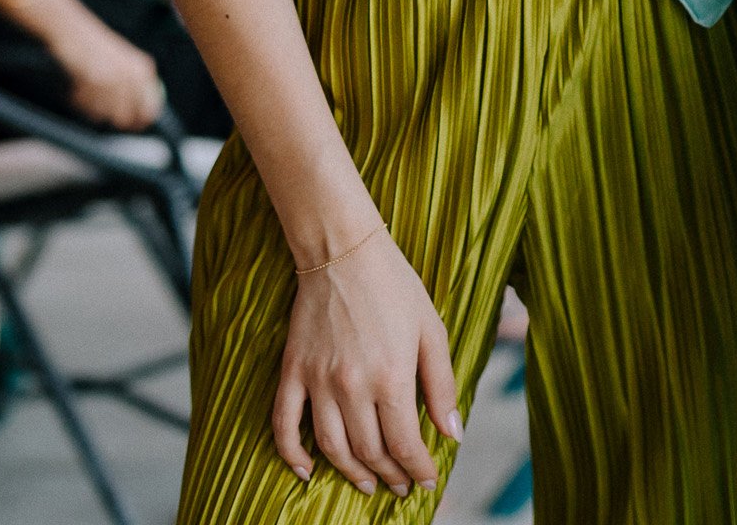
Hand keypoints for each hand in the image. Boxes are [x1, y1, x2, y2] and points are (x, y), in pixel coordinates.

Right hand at [43, 2, 165, 129]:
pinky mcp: (95, 80)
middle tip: (97, 108)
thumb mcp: (122, 63)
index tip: (127, 126)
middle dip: (111, 119)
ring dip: (93, 109)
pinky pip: (89, 107)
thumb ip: (133, 88)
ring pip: (106, 116)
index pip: (151, 109)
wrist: (72, 30)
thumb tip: (139, 120)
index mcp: (144, 69)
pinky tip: (76, 88)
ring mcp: (115, 77)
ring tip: (84, 91)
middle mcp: (133, 74)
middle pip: (127, 118)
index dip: (139, 122)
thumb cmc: (94, 49)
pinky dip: (80, 103)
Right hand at [274, 228, 461, 496]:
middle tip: (400, 486)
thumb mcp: (432, 329)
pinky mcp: (293, 371)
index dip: (418, 469)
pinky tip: (307, 472)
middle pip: (370, 452)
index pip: (405, 444)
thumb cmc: (395, 286)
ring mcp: (319, 381)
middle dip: (389, 475)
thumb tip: (452, 433)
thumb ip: (442, 384)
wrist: (344, 250)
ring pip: (333, 448)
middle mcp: (353, 386)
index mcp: (392, 377)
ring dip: (351, 474)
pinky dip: (292, 456)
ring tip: (368, 484)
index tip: (426, 480)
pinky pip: (284, 425)